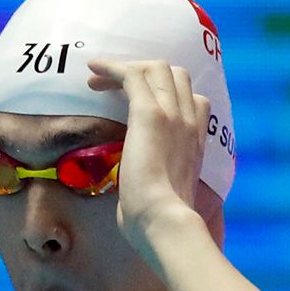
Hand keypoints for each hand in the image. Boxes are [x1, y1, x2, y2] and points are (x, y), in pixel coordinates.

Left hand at [86, 59, 210, 237]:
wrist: (164, 221)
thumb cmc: (160, 222)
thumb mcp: (166, 198)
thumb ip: (158, 187)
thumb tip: (135, 201)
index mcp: (196, 142)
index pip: (193, 100)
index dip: (166, 92)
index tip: (137, 102)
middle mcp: (189, 122)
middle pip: (175, 75)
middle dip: (143, 72)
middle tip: (111, 87)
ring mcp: (173, 115)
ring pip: (156, 68)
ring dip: (125, 68)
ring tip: (96, 79)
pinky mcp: (150, 115)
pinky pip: (132, 75)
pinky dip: (111, 67)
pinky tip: (92, 69)